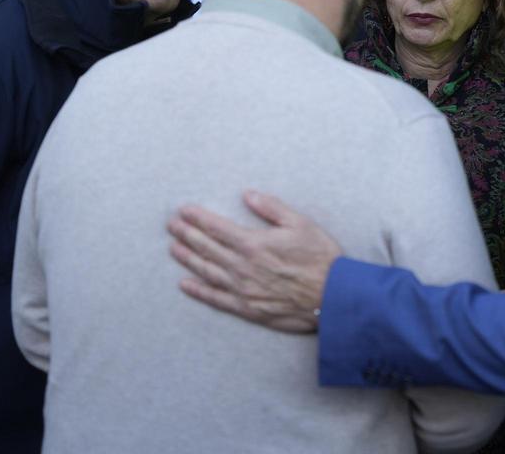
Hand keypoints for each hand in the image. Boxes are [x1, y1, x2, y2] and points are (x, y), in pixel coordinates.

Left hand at [167, 191, 342, 332]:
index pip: (217, 227)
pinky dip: (198, 291)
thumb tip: (248, 195)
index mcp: (253, 243)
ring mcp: (242, 289)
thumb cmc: (320, 258)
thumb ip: (271, 209)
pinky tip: (186, 284)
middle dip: (187, 234)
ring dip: (188, 258)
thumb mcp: (300, 223)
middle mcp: (242, 267)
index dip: (197, 218)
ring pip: (207, 271)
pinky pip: (216, 299)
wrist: (333, 297)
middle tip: (171, 225)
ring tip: (174, 248)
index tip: (183, 211)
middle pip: (207, 248)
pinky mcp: (247, 308)